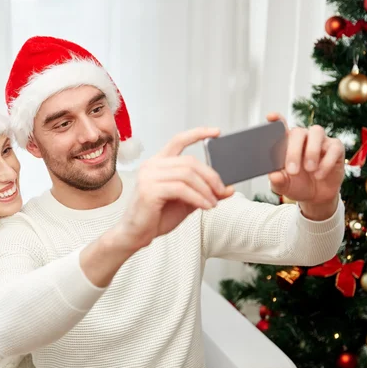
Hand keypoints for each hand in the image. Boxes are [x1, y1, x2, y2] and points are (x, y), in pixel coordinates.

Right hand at [115, 127, 233, 251]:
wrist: (137, 235)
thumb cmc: (157, 217)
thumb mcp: (187, 202)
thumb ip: (205, 192)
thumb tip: (229, 189)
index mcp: (158, 163)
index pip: (178, 140)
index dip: (198, 134)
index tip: (217, 132)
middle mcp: (151, 166)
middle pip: (189, 162)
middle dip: (210, 176)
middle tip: (221, 191)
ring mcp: (148, 177)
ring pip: (187, 175)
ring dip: (206, 190)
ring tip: (213, 203)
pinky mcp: (149, 190)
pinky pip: (181, 189)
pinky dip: (198, 198)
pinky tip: (205, 206)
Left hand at [267, 113, 344, 206]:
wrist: (315, 196)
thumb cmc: (296, 184)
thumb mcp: (284, 186)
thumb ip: (277, 180)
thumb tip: (273, 176)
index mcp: (286, 143)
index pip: (281, 126)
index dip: (276, 119)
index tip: (270, 117)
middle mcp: (303, 137)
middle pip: (298, 132)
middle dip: (294, 151)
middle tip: (293, 171)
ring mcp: (320, 141)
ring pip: (316, 132)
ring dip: (311, 151)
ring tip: (309, 169)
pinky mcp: (336, 148)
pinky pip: (333, 147)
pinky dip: (326, 163)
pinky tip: (319, 175)